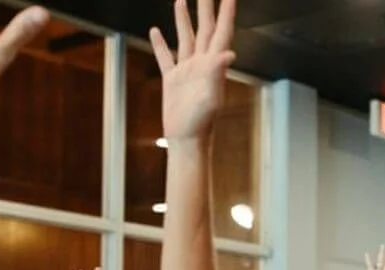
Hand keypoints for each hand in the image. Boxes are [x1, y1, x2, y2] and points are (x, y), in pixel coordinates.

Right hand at [151, 0, 236, 140]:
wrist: (187, 141)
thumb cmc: (201, 123)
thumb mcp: (211, 96)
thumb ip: (218, 73)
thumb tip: (229, 53)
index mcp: (212, 65)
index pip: (221, 31)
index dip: (226, 12)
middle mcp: (201, 64)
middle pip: (205, 29)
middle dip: (206, 7)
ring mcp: (186, 71)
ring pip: (186, 38)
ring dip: (184, 19)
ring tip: (181, 0)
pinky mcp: (172, 80)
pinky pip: (166, 57)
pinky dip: (160, 44)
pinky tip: (155, 31)